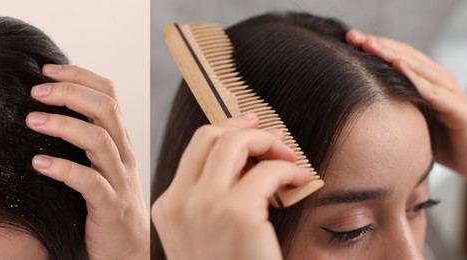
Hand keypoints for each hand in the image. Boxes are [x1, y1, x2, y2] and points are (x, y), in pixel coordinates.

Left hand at [27, 64, 148, 259]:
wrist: (129, 249)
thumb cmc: (106, 204)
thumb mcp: (99, 164)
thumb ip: (83, 139)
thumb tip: (44, 110)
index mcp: (119, 140)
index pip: (108, 94)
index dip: (80, 75)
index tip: (47, 70)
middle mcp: (122, 155)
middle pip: (105, 108)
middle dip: (69, 93)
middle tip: (36, 91)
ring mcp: (118, 180)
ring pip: (98, 140)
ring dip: (63, 125)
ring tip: (32, 121)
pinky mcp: (109, 206)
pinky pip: (89, 182)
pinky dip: (62, 169)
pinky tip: (38, 165)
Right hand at [151, 115, 310, 259]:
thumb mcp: (204, 237)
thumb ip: (210, 203)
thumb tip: (243, 163)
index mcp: (168, 209)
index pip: (194, 149)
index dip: (225, 132)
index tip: (250, 130)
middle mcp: (180, 203)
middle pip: (210, 136)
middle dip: (246, 129)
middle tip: (274, 136)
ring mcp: (205, 206)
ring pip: (235, 142)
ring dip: (269, 143)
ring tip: (289, 159)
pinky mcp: (238, 214)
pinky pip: (268, 170)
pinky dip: (289, 169)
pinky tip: (299, 181)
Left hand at [346, 30, 466, 200]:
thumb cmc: (441, 141)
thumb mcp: (410, 120)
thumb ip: (392, 108)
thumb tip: (356, 106)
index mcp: (427, 80)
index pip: (397, 56)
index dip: (374, 46)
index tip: (348, 39)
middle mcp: (439, 80)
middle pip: (405, 56)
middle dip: (378, 45)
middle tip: (353, 36)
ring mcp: (450, 91)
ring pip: (418, 68)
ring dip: (392, 56)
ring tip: (370, 45)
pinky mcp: (459, 108)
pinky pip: (434, 91)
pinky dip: (416, 79)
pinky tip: (399, 69)